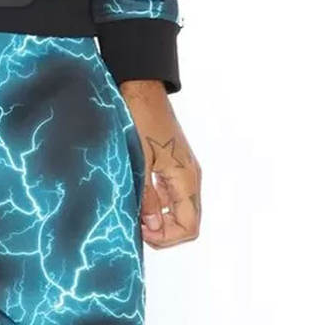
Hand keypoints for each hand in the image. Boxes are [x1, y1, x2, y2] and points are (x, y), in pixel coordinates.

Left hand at [120, 80, 201, 248]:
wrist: (141, 87)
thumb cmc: (139, 118)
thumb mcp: (139, 160)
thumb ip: (146, 196)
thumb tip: (152, 228)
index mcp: (186, 178)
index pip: (189, 227)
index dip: (166, 237)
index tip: (140, 231)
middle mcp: (190, 176)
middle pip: (187, 221)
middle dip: (163, 231)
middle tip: (135, 225)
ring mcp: (183, 169)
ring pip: (180, 208)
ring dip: (160, 218)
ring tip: (134, 213)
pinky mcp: (173, 161)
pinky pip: (172, 192)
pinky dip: (158, 203)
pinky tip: (139, 197)